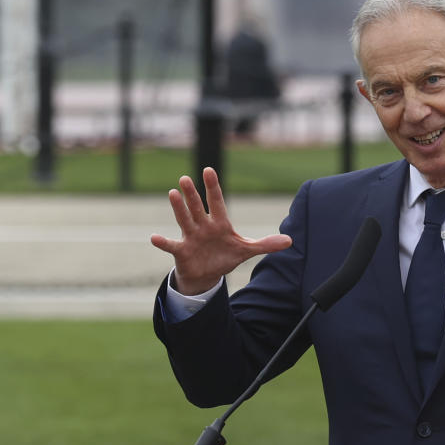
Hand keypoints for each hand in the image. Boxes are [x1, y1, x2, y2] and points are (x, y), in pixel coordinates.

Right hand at [150, 167, 291, 294]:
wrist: (208, 275)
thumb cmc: (225, 256)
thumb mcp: (247, 250)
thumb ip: (266, 244)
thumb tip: (290, 241)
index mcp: (220, 223)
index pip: (216, 201)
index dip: (213, 186)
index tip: (208, 170)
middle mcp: (203, 226)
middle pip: (197, 207)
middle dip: (192, 194)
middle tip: (185, 178)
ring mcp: (191, 237)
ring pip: (184, 220)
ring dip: (179, 208)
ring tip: (172, 193)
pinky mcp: (182, 251)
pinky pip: (171, 245)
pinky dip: (163, 242)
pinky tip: (154, 237)